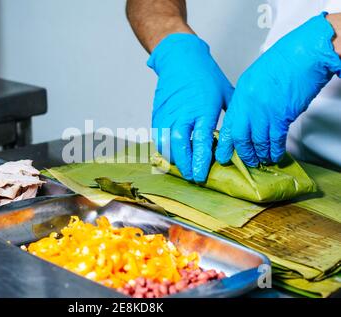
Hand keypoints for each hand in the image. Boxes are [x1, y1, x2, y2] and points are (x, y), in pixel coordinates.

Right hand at [149, 33, 232, 181]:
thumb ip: (232, 114)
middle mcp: (183, 113)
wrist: (179, 57)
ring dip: (173, 159)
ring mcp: (168, 113)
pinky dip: (163, 147)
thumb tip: (240, 132)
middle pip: (181, 146)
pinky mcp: (158, 112)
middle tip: (192, 176)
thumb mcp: (224, 92)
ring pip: (166, 143)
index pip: (201, 141)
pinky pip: (158, 135)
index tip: (202, 173)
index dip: (201, 160)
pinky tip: (171, 154)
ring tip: (182, 168)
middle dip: (186, 165)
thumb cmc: (204, 73)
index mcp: (203, 109)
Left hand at [216, 13, 340, 166]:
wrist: (305, 53)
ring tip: (262, 160)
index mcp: (241, 94)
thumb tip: (248, 114)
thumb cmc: (285, 60)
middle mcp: (249, 104)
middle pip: (239, 136)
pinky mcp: (281, 116)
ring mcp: (264, 111)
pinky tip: (275, 154)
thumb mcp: (255, 78)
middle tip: (246, 161)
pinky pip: (275, 140)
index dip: (225, 142)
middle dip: (242, 152)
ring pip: (257, 141)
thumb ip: (249, 98)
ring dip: (260, 154)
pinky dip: (275, 150)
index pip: (228, 123)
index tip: (223, 153)